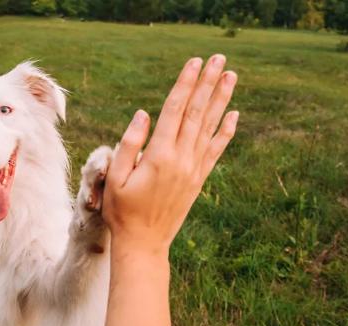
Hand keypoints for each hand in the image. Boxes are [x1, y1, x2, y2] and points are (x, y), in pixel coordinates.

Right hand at [102, 55, 238, 254]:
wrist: (144, 243)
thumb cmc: (121, 211)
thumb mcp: (114, 177)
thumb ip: (128, 144)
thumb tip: (143, 114)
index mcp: (159, 155)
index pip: (175, 110)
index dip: (185, 84)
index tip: (194, 63)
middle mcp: (181, 159)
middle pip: (196, 113)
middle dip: (207, 83)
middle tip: (219, 59)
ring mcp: (193, 169)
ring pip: (209, 127)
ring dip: (221, 100)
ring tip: (231, 76)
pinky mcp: (198, 180)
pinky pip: (215, 150)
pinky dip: (225, 132)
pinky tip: (234, 115)